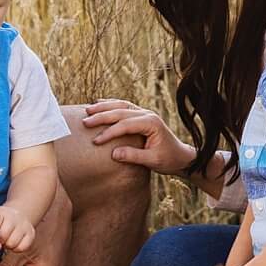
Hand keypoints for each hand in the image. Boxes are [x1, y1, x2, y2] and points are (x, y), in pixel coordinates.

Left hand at [0, 204, 34, 252]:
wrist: (17, 214)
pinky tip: (13, 243)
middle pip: (4, 236)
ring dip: (7, 246)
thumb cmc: (0, 220)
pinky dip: (16, 248)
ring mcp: (24, 225)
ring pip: (13, 243)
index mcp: (1, 213)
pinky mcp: (31, 233)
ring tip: (6, 241)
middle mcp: (15, 217)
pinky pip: (22, 247)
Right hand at [82, 100, 196, 175]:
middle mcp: (147, 114)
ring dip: (104, 107)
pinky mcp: (141, 115)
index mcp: (151, 123)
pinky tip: (99, 103)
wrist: (180, 156)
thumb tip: (113, 154)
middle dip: (102, 116)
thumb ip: (134, 156)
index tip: (96, 141)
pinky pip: (123, 106)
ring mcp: (144, 113)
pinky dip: (110, 104)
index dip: (110, 132)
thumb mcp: (153, 161)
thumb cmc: (168, 159)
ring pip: (121, 105)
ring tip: (87, 110)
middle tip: (85, 122)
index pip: (126, 125)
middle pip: (121, 111)